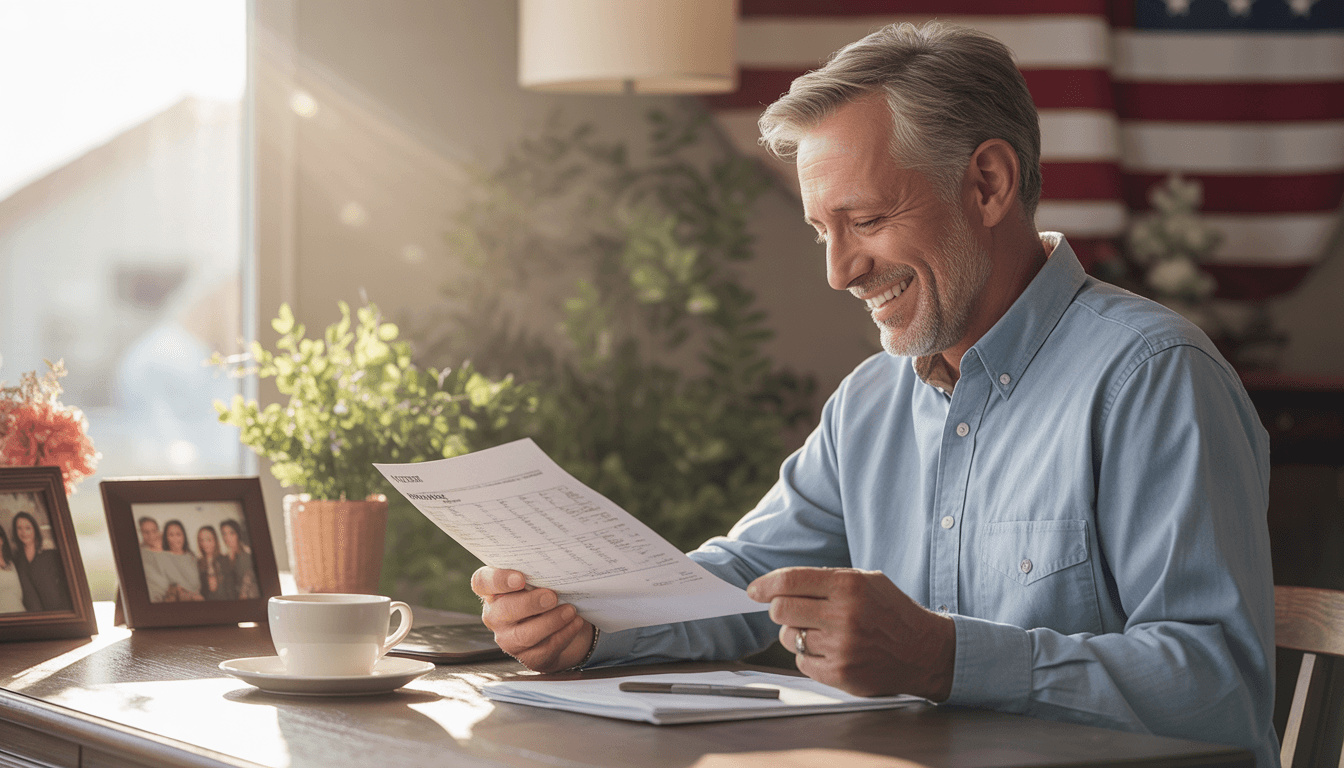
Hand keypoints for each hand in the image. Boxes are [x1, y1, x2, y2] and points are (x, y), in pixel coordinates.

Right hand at [471, 566, 593, 671]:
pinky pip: (544, 649)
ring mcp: (508, 639)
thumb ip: (537, 574)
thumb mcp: (538, 580)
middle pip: (504, 610)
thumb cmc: (545, 593)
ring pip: (524, 635)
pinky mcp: (528, 657)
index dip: (498, 580)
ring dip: (550, 621)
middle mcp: (495, 616)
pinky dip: (563, 634)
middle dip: (530, 603)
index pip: (482, 582)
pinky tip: (575, 622)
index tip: (520, 578)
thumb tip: (553, 568)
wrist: (562, 624)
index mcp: (492, 591)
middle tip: (552, 596)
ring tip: (570, 610)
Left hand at [747, 567, 955, 699]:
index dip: (765, 585)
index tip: (754, 591)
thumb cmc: (891, 612)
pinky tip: (829, 650)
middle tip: (792, 611)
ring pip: (788, 637)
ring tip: (821, 632)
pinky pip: (801, 662)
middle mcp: (844, 615)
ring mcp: (841, 647)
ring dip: (796, 633)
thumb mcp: (866, 581)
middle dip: (780, 609)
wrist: (924, 652)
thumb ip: (825, 580)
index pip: (790, 581)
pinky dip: (808, 655)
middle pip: (781, 610)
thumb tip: (777, 586)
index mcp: (849, 586)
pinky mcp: (840, 674)